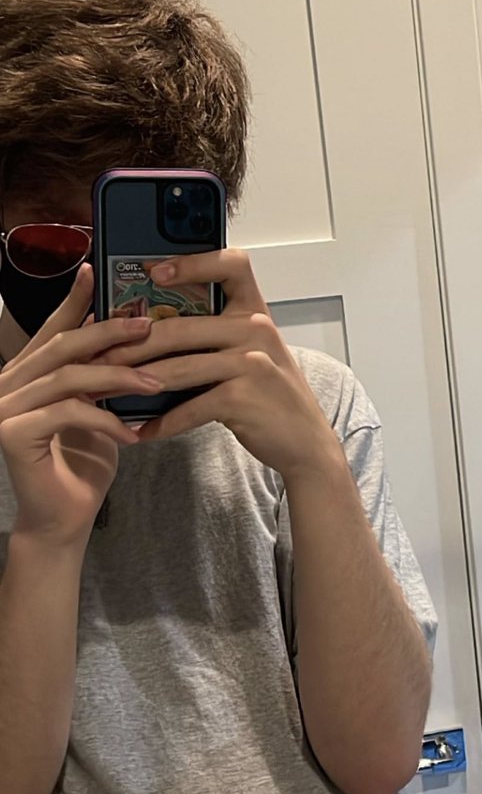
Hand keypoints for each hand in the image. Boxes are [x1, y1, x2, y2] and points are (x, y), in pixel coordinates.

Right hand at [0, 265, 162, 545]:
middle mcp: (7, 385)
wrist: (63, 521)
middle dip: (109, 334)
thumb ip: (99, 377)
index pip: (52, 330)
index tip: (96, 272)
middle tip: (147, 327)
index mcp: (26, 374)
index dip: (74, 300)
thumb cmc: (82, 467)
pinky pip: (67, 413)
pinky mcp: (12, 433)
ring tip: (155, 384)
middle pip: (62, 347)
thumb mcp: (97, 411)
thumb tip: (131, 337)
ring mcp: (5, 408)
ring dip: (116, 378)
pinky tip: (132, 433)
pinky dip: (104, 420)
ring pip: (68, 378)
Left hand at [104, 250, 343, 482]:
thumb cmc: (269, 394)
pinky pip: (190, 407)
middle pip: (182, 326)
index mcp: (254, 310)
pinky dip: (163, 423)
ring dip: (137, 382)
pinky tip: (143, 431)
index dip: (193, 262)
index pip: (232, 264)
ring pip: (179, 366)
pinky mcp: (243, 398)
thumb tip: (151, 326)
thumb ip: (216, 333)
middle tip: (100, 353)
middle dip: (133, 343)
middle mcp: (256, 329)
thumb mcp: (251, 351)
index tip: (156, 272)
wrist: (304, 440)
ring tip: (108, 391)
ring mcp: (251, 363)